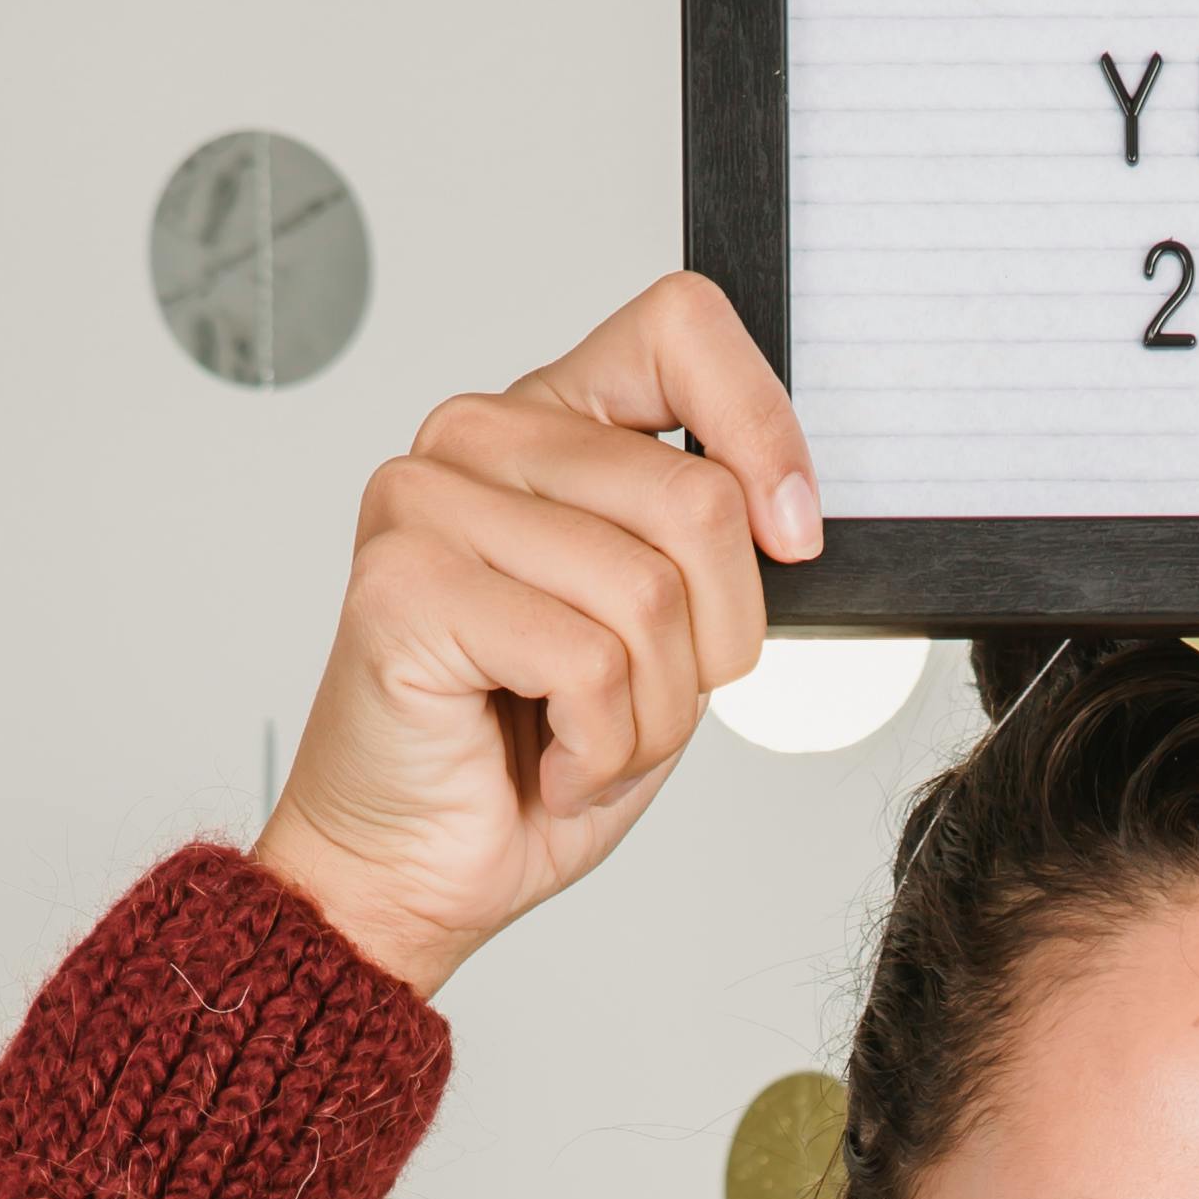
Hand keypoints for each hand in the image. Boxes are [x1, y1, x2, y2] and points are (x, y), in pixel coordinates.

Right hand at [251, 276, 822, 996]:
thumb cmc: (527, 755)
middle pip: (696, 499)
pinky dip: (599, 748)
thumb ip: (710, 545)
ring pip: (650, 593)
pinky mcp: (406, 584)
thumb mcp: (665, 636)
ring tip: (588, 741)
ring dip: (653, 716)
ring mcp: (427, 502)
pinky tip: (546, 763)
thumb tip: (789, 512)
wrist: (412, 870)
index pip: (681, 328)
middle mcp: (477, 439)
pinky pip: (589, 662)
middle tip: (647, 706)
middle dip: (714, 646)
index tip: (791, 536)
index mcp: (548, 421)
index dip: (763, 427)